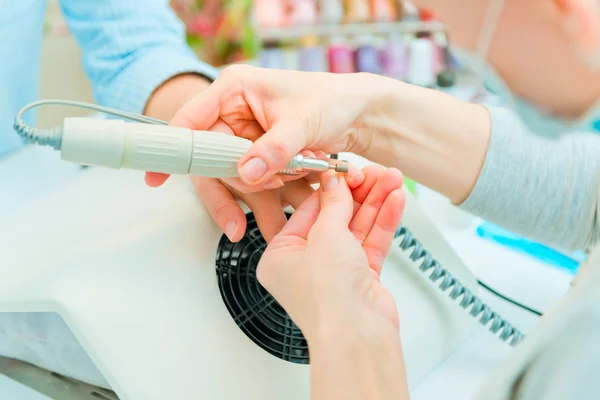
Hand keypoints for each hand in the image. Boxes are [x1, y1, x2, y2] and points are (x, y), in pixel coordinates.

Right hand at [164, 118, 365, 241]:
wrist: (362, 114)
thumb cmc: (333, 99)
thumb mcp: (302, 121)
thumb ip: (274, 148)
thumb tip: (247, 173)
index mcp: (234, 92)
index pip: (191, 121)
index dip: (173, 149)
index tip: (155, 177)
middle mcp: (235, 116)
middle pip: (210, 160)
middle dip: (229, 192)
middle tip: (234, 225)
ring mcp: (248, 139)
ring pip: (234, 178)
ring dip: (257, 198)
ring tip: (279, 221)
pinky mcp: (263, 157)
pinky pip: (256, 183)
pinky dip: (273, 197)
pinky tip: (293, 204)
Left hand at [257, 167, 404, 335]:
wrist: (356, 335)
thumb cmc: (326, 296)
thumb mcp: (325, 235)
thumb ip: (333, 205)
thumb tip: (334, 181)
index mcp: (281, 256)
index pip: (307, 211)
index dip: (329, 188)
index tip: (345, 169)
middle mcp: (306, 264)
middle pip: (334, 218)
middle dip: (359, 193)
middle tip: (376, 172)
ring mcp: (335, 272)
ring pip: (357, 228)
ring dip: (376, 203)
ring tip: (393, 179)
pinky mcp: (360, 278)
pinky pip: (371, 242)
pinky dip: (384, 221)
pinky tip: (395, 200)